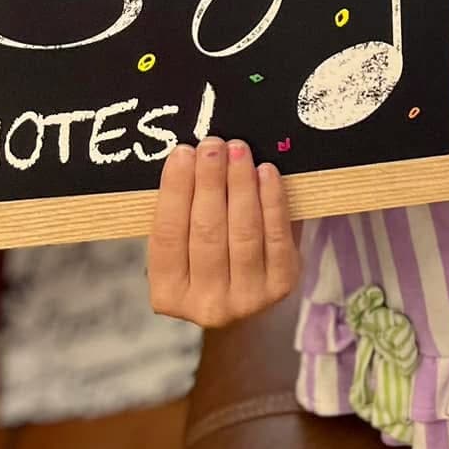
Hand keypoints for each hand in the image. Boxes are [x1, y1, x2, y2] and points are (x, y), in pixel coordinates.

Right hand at [148, 138, 301, 327]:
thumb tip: (191, 156)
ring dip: (240, 184)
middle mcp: (206, 304)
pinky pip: (276, 236)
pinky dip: (271, 200)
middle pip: (206, 231)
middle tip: (212, 144)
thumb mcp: (184, 245)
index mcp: (168, 293)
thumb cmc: (207, 257)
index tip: (183, 153)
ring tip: (238, 150)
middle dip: (210, 181)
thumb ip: (183, 211)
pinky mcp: (280, 285)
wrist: (248, 296)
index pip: (168, 235)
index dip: (175, 191)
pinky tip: (266, 172)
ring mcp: (246, 299)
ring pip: (242, 231)